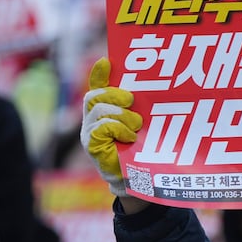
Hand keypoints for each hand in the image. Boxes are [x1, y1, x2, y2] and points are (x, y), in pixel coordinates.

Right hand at [79, 58, 143, 204]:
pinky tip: (130, 137)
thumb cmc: (139, 150)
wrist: (134, 180)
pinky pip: (101, 127)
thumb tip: (153, 88)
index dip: (99, 73)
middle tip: (132, 101)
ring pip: (100, 110)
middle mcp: (91, 119)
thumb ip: (142, 108)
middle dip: (115, 94)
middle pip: (95, 95)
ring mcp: (89, 132)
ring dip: (121, 116)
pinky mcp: (91, 145)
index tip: (107, 61)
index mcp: (103, 110)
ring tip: (136, 126)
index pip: (97, 86)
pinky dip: (118, 129)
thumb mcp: (143, 125)